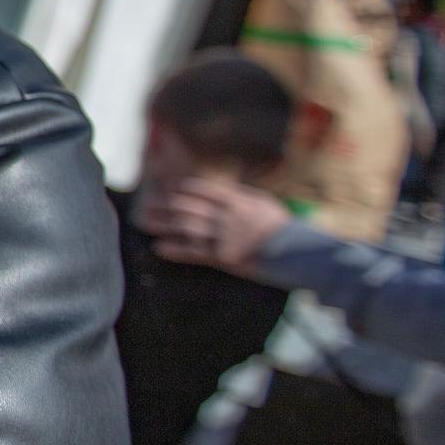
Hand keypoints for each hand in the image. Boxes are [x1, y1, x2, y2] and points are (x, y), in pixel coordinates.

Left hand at [135, 176, 291, 273]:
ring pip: (187, 227)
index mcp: (238, 201)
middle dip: (165, 204)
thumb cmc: (285, 228)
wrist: (299, 254)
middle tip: (147, 203)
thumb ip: (243, 195)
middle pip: (189, 207)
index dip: (182, 187)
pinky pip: (194, 252)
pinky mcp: (225, 258)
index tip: (166, 186)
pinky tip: (159, 247)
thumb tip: (225, 188)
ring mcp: (225, 237)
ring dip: (164, 224)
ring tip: (145, 221)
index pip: (203, 190)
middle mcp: (228, 216)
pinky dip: (175, 249)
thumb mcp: (265, 204)